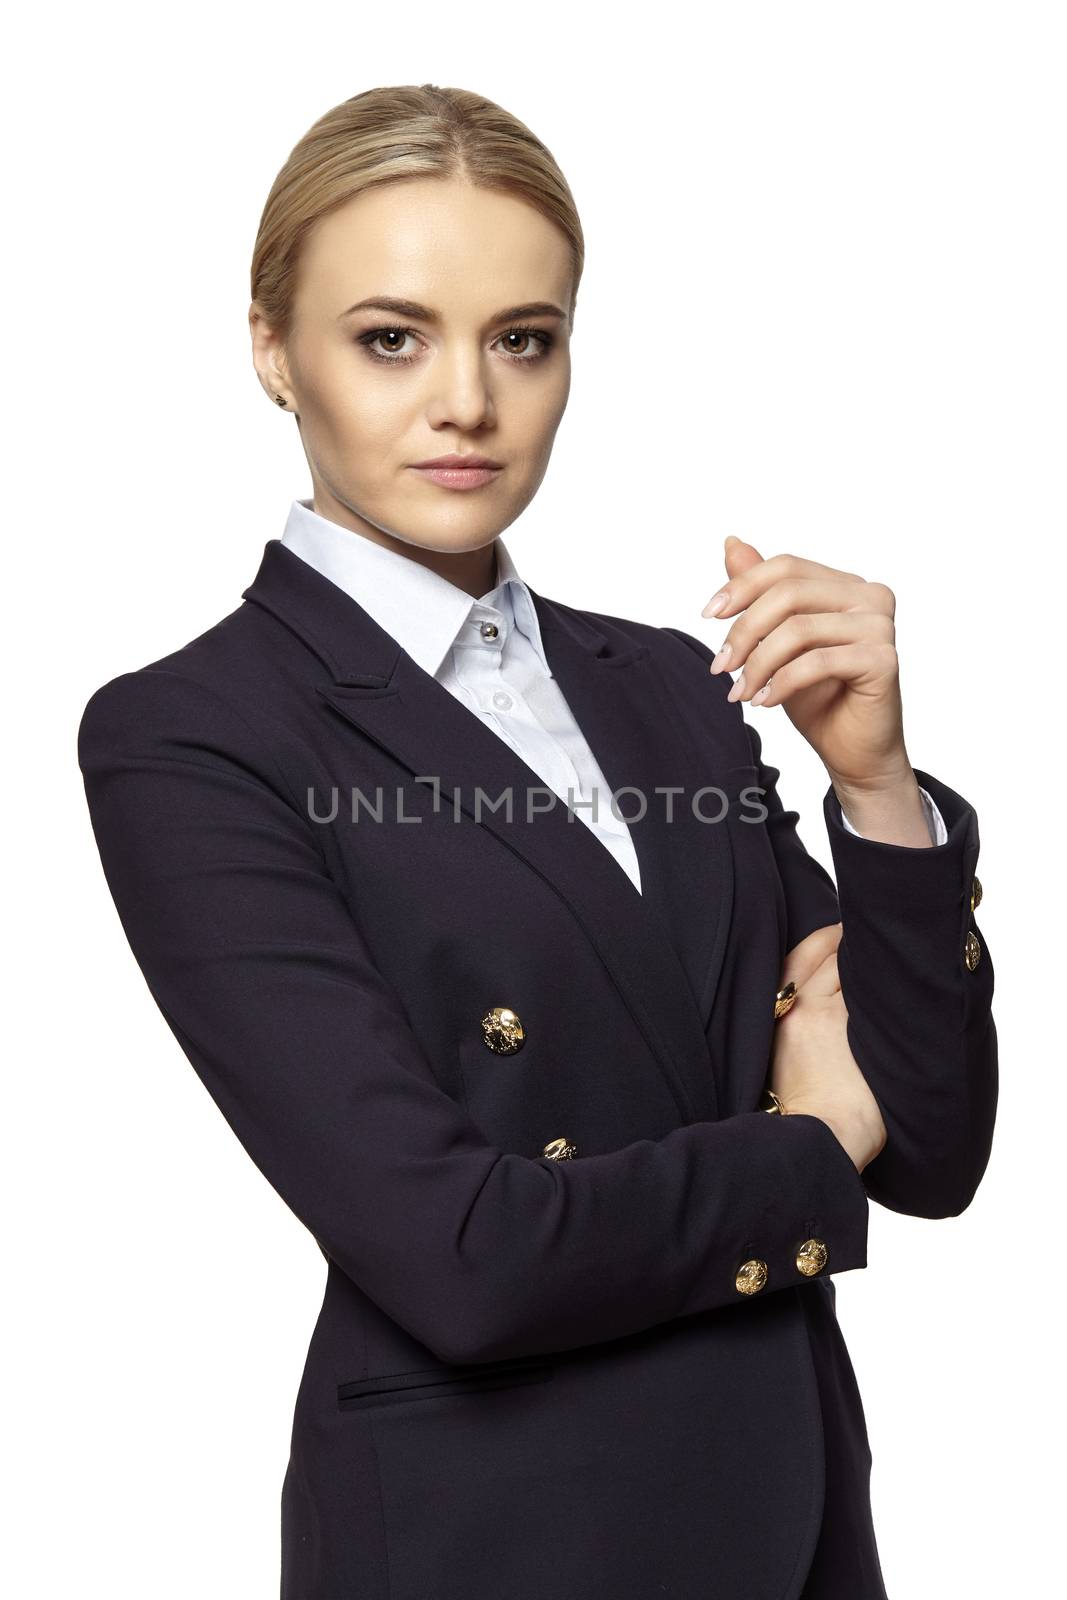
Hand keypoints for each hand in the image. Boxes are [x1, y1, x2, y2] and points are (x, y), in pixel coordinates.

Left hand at [702, 536, 914, 798]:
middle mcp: (870, 596)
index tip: (708, 615)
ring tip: (740, 693)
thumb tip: (732, 543)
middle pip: (789, 594)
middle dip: (744, 631)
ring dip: (757, 664)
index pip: (786, 567)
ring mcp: (881, 626)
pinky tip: (764, 702)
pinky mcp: (883, 660)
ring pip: (798, 629)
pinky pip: (816, 662)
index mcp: (846, 585)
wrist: (853, 751)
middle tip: (720, 667)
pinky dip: (781, 683)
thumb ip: (761, 595)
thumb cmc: (819, 698)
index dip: (742, 586)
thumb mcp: (776, 642)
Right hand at [768, 933, 886, 1172]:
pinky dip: (890, 979)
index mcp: (776, 1016)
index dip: (822, 939)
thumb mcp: (782, 1062)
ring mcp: (828, 1013)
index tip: (840, 931)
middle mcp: (798, 1006)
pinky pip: (876, 988)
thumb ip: (798, 1029)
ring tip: (897, 949)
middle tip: (872, 931)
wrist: (818, 1139)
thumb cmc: (804, 1113)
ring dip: (872, 956)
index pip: (798, 957)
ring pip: (853, 965)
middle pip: (825, 952)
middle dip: (847, 937)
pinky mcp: (855, 1025)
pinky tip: (908, 975)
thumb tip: (826, 1014)